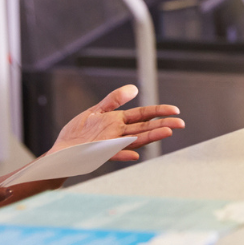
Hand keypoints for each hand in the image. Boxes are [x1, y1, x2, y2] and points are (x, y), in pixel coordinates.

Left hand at [53, 84, 183, 161]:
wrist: (62, 151)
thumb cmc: (78, 133)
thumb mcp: (96, 110)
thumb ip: (114, 99)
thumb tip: (134, 88)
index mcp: (118, 121)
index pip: (143, 115)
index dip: (159, 111)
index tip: (175, 110)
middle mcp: (118, 133)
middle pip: (145, 127)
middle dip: (163, 124)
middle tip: (180, 123)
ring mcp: (111, 143)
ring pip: (135, 139)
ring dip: (151, 137)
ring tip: (167, 132)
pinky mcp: (100, 153)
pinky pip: (113, 154)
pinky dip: (123, 155)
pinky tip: (134, 155)